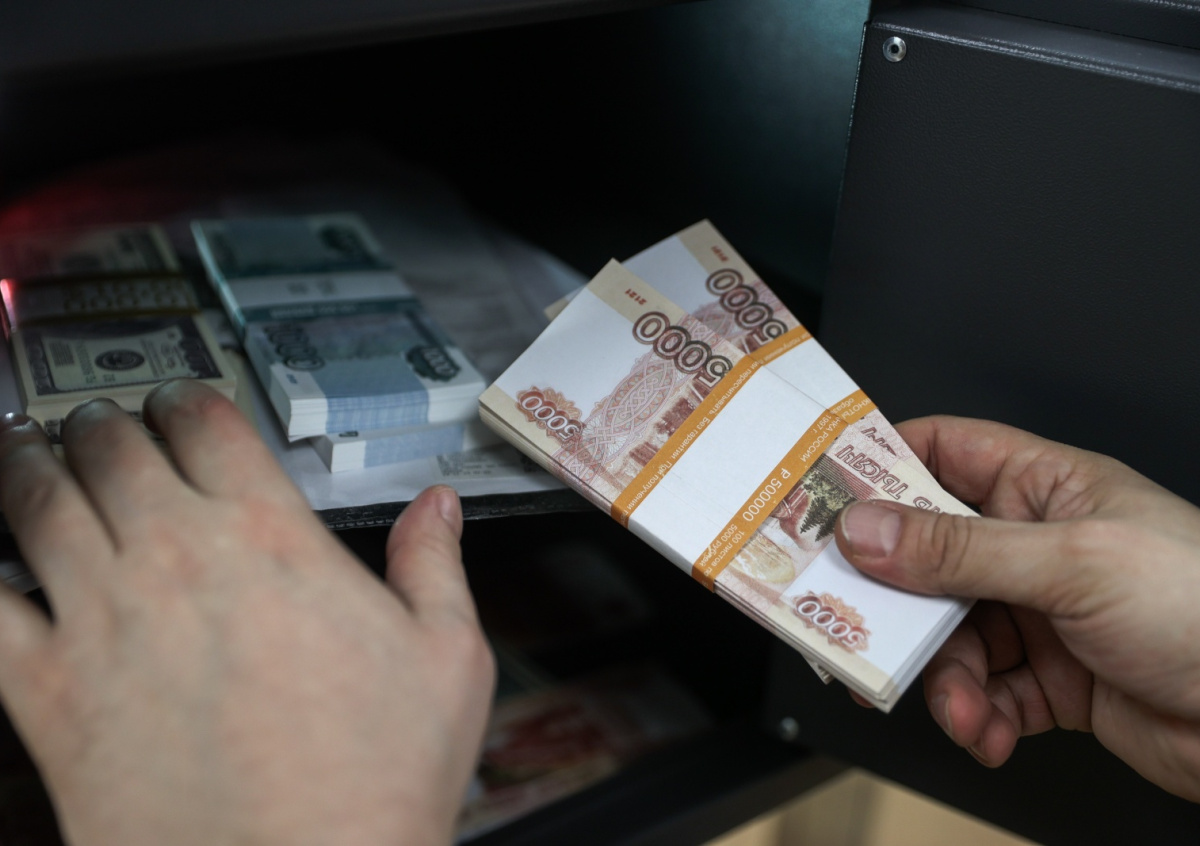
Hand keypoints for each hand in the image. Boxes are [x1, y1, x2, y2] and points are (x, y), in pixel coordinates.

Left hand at [0, 381, 494, 844]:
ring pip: (37, 500)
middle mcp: (176, 559)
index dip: (188, 399)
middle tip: (103, 425)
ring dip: (30, 463)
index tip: (182, 404)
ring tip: (29, 453)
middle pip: (113, 446)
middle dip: (105, 423)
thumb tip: (437, 508)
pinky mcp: (44, 692)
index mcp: (270, 539)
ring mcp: (101, 620)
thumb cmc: (376, 780)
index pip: (207, 424)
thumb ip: (435, 566)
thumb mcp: (448, 658)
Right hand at [834, 416, 1199, 802]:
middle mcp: (1034, 545)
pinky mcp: (1051, 680)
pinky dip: (978, 717)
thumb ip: (958, 550)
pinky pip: (983, 693)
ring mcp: (1040, 613)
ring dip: (943, 679)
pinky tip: (991, 731)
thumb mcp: (1070, 564)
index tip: (821, 494)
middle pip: (925, 557)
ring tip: (961, 706)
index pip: (941, 453)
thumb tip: (866, 528)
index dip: (878, 467)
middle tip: (854, 625)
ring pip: (947, 636)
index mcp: (1044, 486)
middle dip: (894, 601)